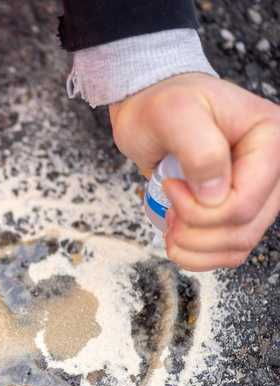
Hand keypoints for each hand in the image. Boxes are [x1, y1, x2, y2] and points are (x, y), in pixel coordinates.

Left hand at [109, 73, 279, 271]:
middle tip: (168, 210)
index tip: (170, 187)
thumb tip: (215, 194)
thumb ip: (199, 149)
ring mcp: (256, 190)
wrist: (148, 108)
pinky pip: (229, 248)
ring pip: (238, 244)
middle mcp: (270, 167)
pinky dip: (199, 252)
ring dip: (195, 247)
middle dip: (196, 232)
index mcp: (268, 139)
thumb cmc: (159, 103)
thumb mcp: (172, 113)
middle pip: (243, 228)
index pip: (245, 201)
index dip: (200, 210)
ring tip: (170, 222)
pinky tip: (178, 233)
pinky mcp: (236, 207)